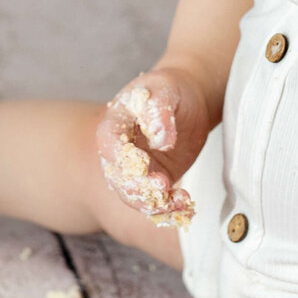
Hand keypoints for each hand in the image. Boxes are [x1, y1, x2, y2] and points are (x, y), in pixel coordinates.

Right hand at [95, 65, 211, 226]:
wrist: (188, 100)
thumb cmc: (171, 89)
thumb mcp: (166, 90)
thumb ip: (159, 110)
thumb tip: (160, 139)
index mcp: (115, 123)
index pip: (109, 143)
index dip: (121, 157)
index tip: (143, 162)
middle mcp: (120, 151)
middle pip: (118, 176)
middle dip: (138, 187)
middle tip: (162, 187)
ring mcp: (135, 170)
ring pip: (134, 196)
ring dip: (154, 204)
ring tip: (180, 201)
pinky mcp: (154, 181)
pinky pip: (154, 202)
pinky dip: (168, 208)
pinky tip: (185, 205)